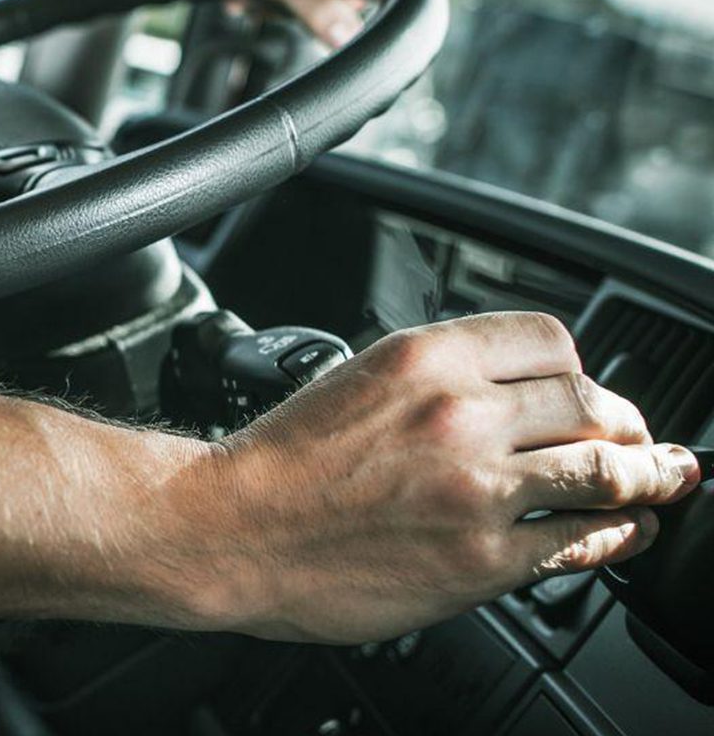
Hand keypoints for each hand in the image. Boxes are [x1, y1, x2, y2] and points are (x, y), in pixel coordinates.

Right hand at [157, 313, 698, 643]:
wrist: (235, 526)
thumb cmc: (285, 456)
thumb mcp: (361, 376)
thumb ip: (441, 374)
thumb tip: (509, 387)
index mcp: (427, 355)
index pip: (551, 339)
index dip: (581, 367)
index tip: (587, 389)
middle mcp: (460, 412)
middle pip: (590, 400)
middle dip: (622, 421)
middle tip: (635, 438)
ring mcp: (476, 487)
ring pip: (604, 469)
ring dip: (644, 475)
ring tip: (661, 478)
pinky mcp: (479, 558)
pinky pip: (578, 541)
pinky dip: (617, 535)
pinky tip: (628, 531)